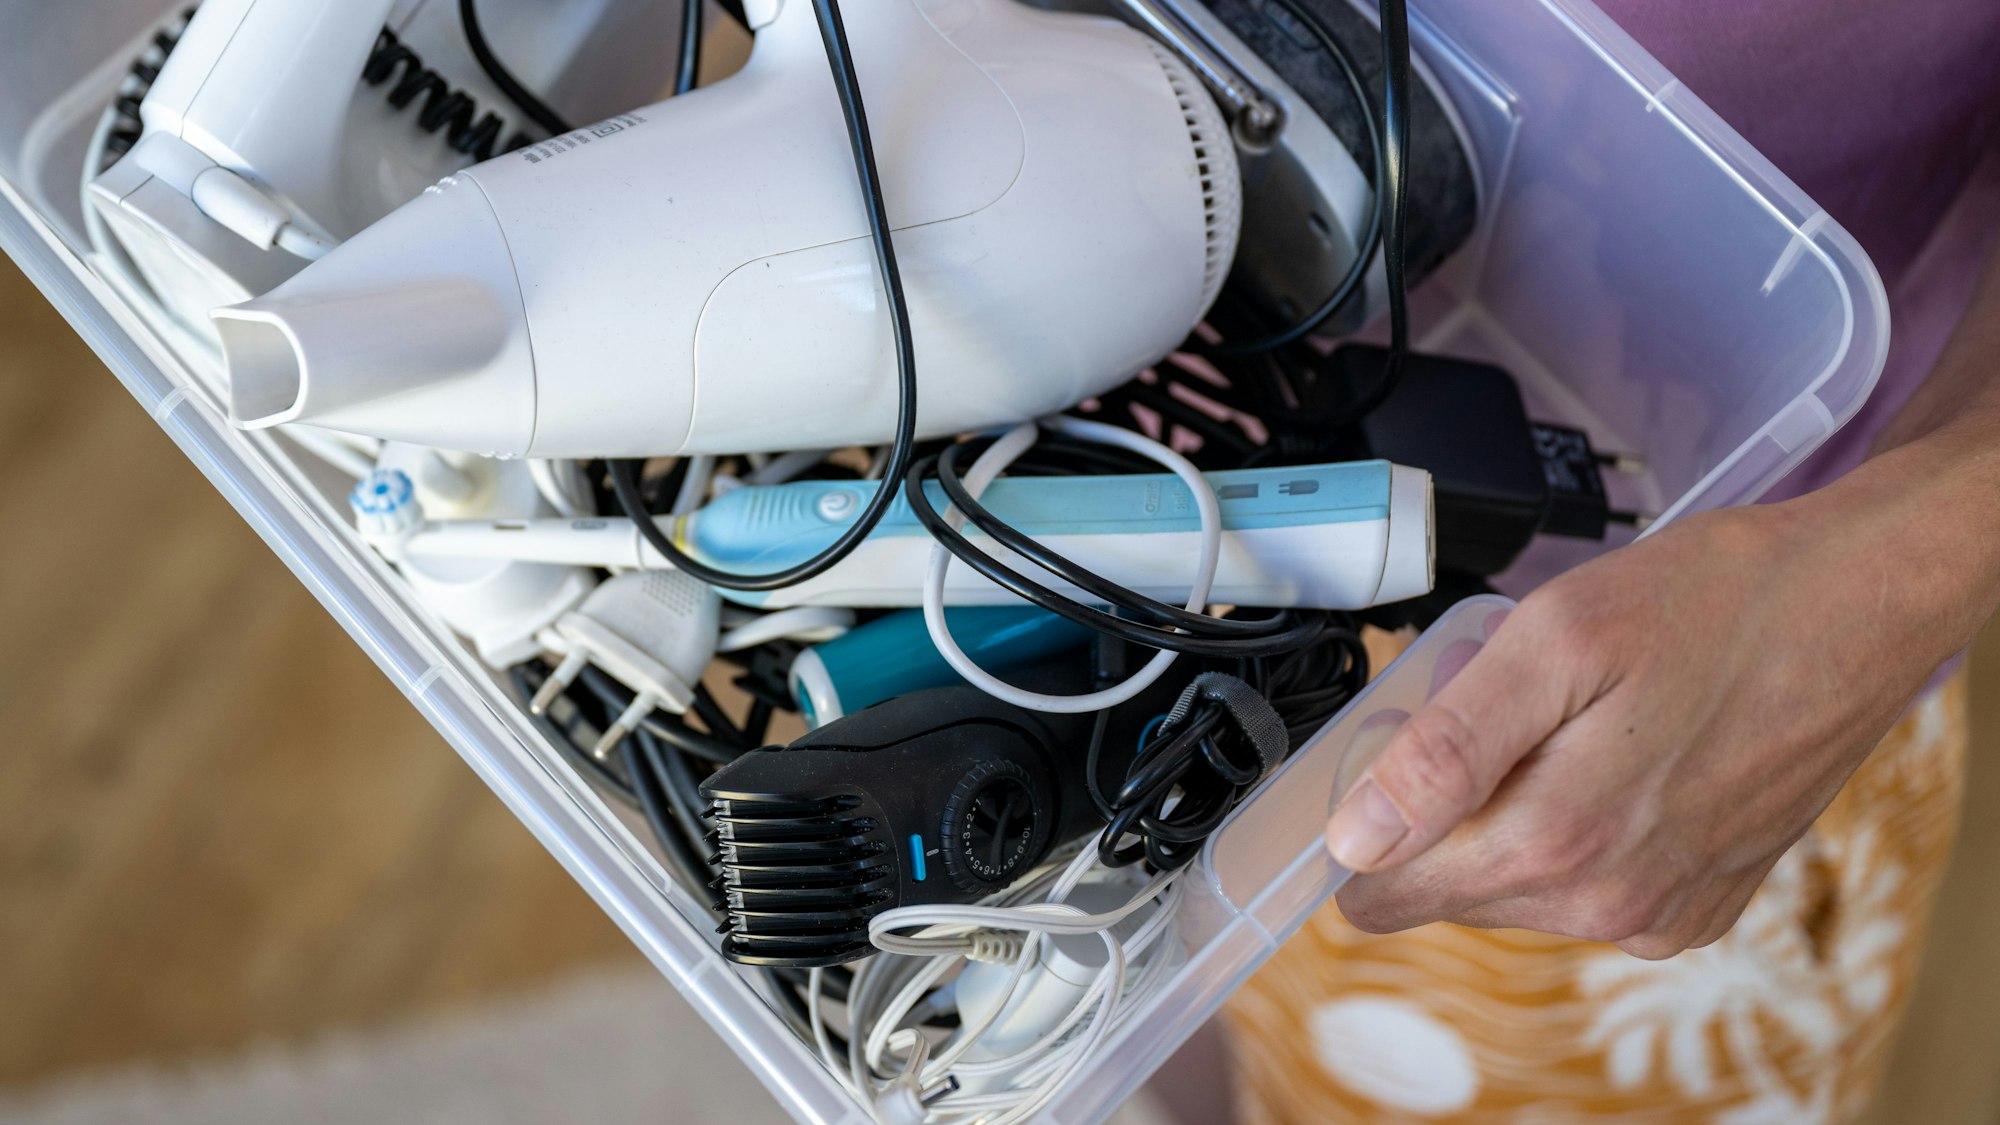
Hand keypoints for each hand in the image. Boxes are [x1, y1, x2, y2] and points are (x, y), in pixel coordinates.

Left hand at [1324, 466, 1996, 959]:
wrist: (1857, 604)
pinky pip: (1590, 888)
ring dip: (1516, 812)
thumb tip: (1360, 840)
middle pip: (1451, 885)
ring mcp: (1659, 912)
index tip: (1395, 754)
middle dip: (1451, 805)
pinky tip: (1623, 757)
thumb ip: (1447, 751)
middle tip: (1508, 706)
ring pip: (1518, 887)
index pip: (1389, 892)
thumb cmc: (1712, 604)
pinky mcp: (1700, 906)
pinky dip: (1582, 830)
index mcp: (1557, 845)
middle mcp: (1607, 903)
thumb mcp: (1551, 641)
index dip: (1369, 822)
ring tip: (1575, 720)